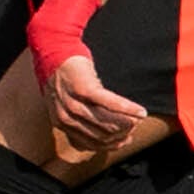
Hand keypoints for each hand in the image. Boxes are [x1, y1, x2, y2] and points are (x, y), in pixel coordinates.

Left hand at [42, 43, 133, 161]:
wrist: (53, 48)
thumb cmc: (63, 75)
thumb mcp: (62, 103)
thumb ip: (76, 121)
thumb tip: (100, 136)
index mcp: (61, 123)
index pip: (91, 143)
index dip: (111, 145)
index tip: (125, 140)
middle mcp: (66, 116)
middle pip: (101, 135)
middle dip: (121, 135)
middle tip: (134, 129)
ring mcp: (75, 103)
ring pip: (108, 123)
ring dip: (128, 123)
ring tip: (139, 119)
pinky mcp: (85, 88)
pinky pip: (111, 104)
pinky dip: (129, 109)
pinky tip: (141, 111)